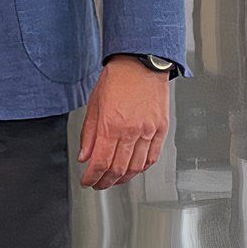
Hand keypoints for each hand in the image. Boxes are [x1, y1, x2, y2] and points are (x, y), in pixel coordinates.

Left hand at [76, 58, 169, 189]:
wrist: (141, 63)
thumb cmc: (117, 79)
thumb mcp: (94, 105)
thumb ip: (89, 134)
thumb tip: (84, 157)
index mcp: (111, 125)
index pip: (100, 162)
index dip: (92, 177)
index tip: (87, 181)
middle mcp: (131, 131)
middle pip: (118, 168)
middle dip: (106, 181)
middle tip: (98, 184)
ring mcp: (149, 131)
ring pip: (137, 167)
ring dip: (124, 178)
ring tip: (114, 180)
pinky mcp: (161, 129)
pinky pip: (153, 157)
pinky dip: (143, 168)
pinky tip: (134, 170)